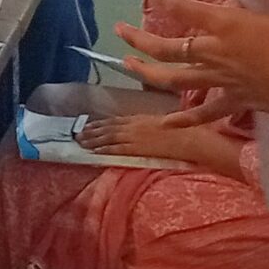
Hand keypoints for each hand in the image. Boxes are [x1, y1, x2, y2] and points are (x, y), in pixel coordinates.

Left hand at [77, 116, 235, 172]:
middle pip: (108, 127)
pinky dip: (103, 149)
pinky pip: (116, 149)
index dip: (100, 123)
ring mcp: (135, 136)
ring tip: (80, 142)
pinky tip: (93, 151)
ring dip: (92, 140)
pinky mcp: (138, 148)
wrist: (191, 137)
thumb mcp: (163, 118)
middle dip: (91, 131)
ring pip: (108, 137)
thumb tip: (142, 122)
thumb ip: (148, 120)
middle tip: (77, 134)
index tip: (87, 124)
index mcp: (140, 117)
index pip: (115, 120)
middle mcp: (134, 125)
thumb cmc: (182, 128)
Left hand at [115, 0, 268, 124]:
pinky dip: (184, 118)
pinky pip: (205, 113)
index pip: (184, 9)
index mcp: (225, 27)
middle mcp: (215, 54)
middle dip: (140, 39)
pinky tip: (166, 122)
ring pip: (175, 78)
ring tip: (128, 66)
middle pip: (167, 47)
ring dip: (148, 73)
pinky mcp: (236, 101)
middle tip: (119, 30)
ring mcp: (222, 81)